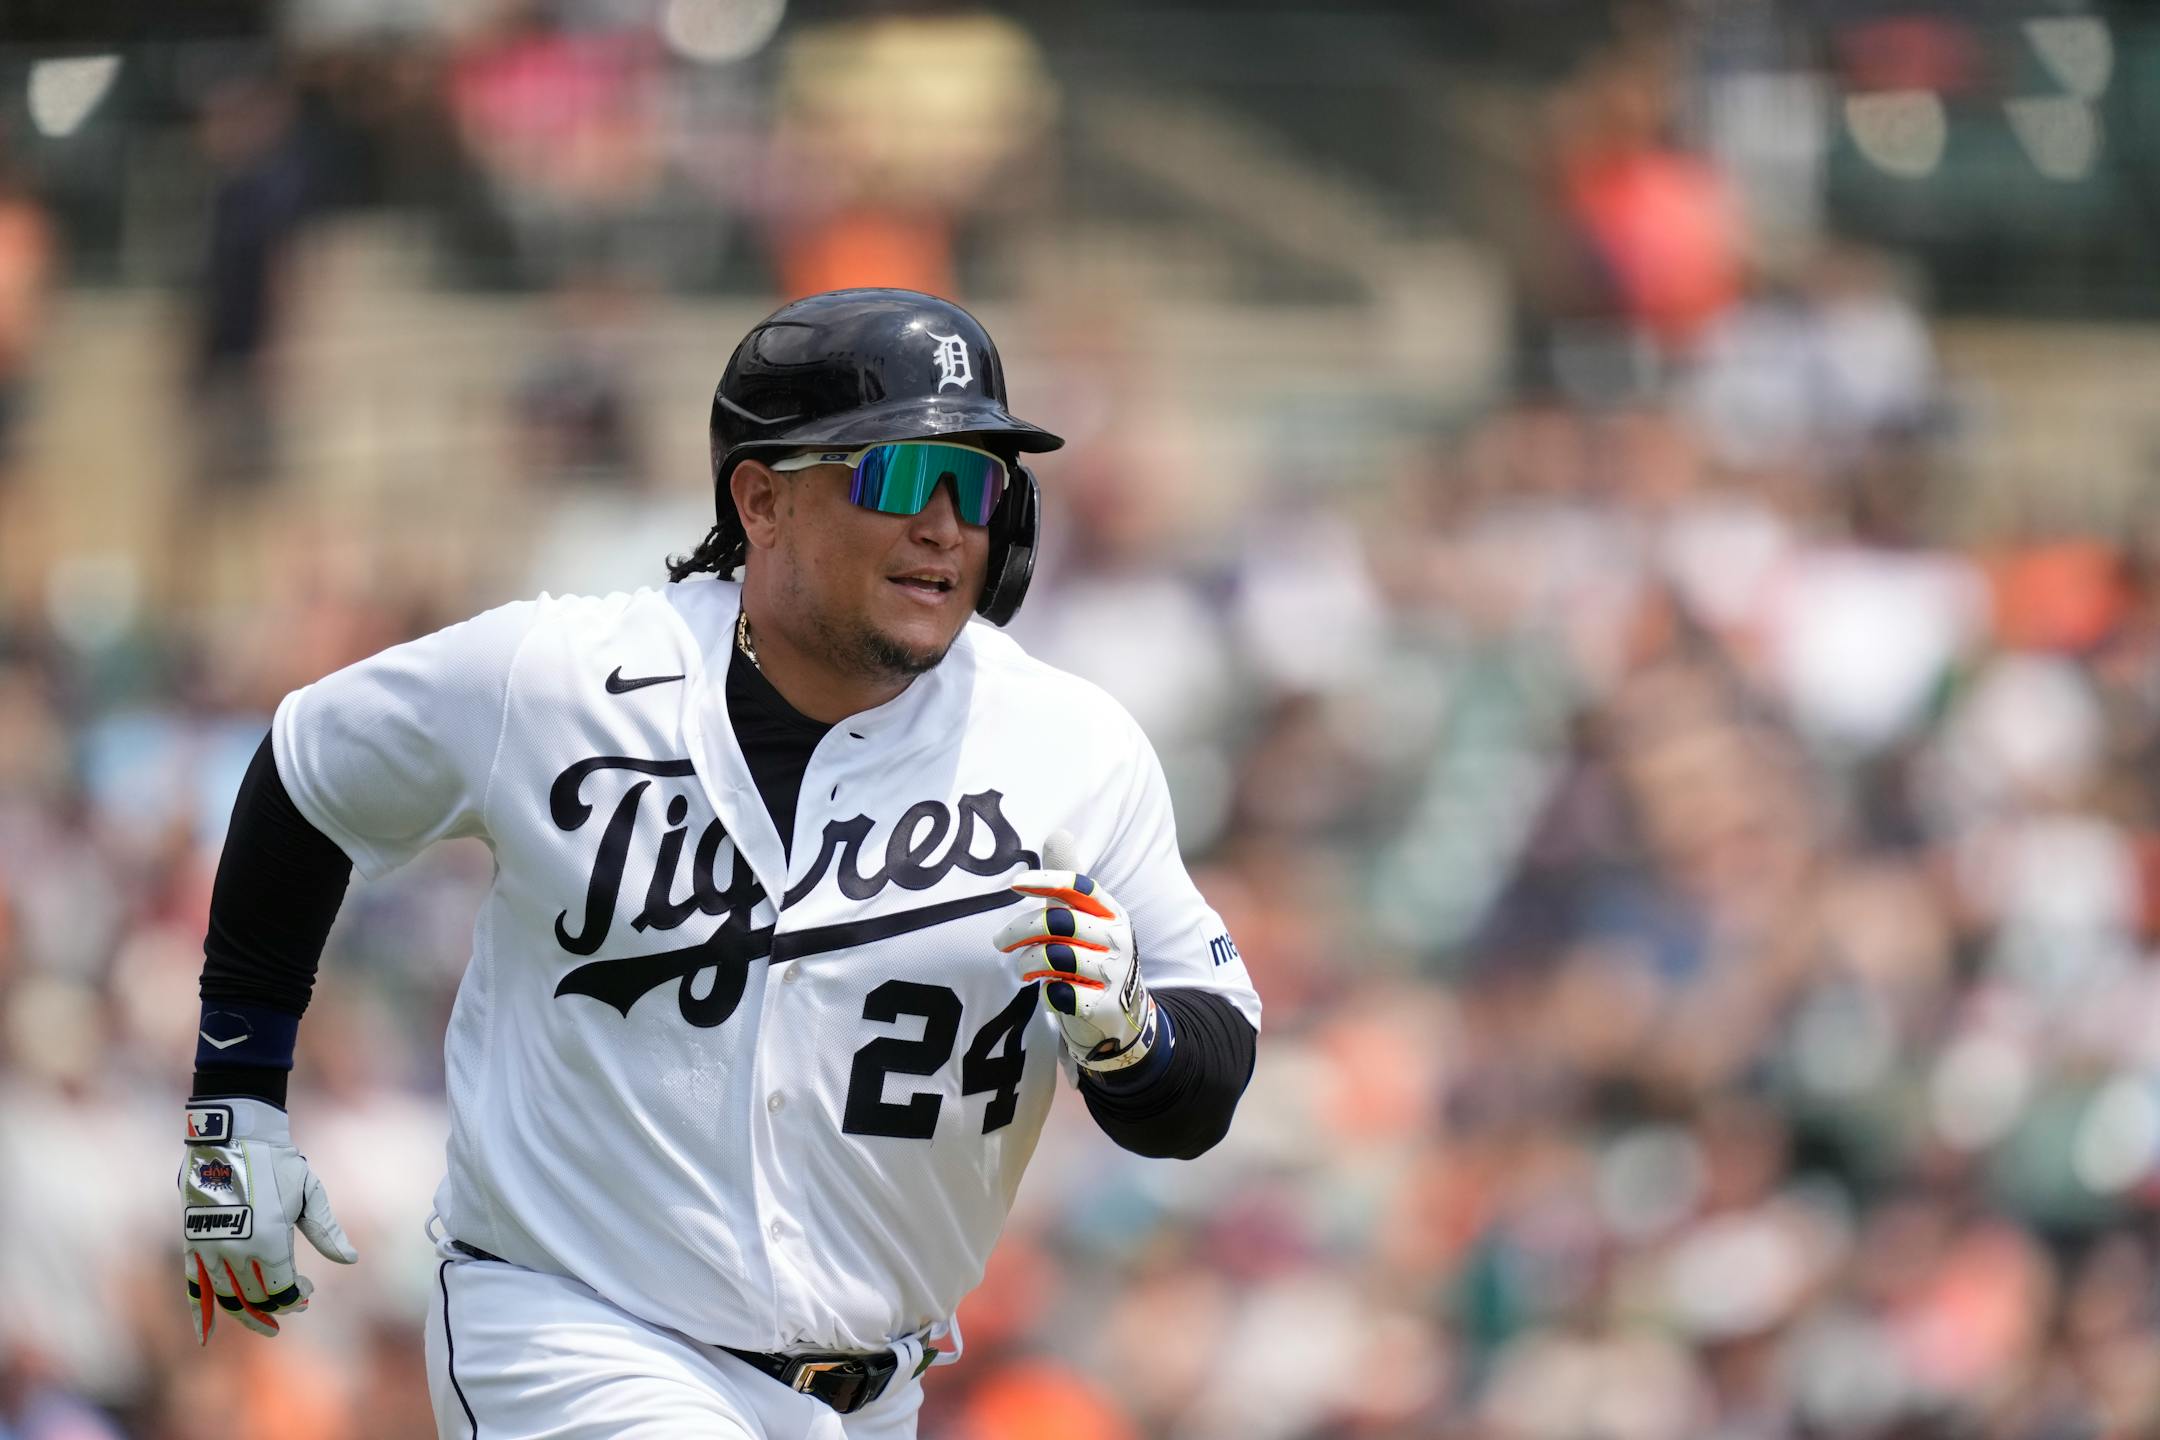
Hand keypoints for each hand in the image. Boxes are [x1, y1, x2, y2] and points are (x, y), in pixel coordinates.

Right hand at [179, 1097, 357, 1342]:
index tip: (307, 1293)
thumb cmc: (278, 1164)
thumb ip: (326, 1231)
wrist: (232, 1138)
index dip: (295, 1297)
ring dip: (246, 1314)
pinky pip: (194, 1286)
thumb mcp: (310, 1194)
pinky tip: (205, 1335)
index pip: (282, 1289)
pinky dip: (199, 1313)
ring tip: (263, 1322)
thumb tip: (350, 1260)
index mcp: (271, 1241)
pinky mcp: (192, 1243)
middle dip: (276, 1306)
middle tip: (292, 1306)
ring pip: (228, 1298)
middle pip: (256, 1297)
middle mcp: (239, 1251)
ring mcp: (211, 1249)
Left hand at [994, 830, 1166, 1074]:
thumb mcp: (1086, 919)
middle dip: (1020, 929)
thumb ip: (1067, 884)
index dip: (1045, 881)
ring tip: (1025, 969)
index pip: (1079, 886)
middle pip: (1058, 922)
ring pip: (1053, 957)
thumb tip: (1058, 832)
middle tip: (1000, 942)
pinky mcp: (1105, 1007)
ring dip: (1028, 964)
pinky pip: (1059, 994)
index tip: (1013, 884)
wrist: (1123, 1018)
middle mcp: (1117, 939)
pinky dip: (1046, 994)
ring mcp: (1114, 973)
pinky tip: (1050, 993)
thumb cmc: (1092, 958)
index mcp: (1111, 912)